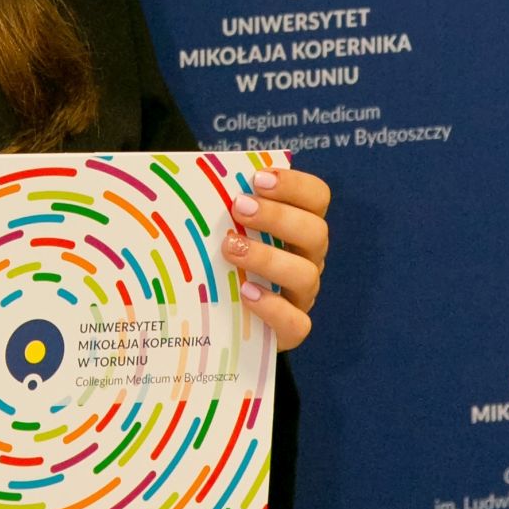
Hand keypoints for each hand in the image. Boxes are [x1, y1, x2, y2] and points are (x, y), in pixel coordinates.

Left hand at [221, 164, 329, 351]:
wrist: (217, 321)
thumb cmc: (220, 261)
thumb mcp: (220, 230)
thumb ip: (218, 207)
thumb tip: (192, 179)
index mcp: (297, 227)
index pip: (317, 198)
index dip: (295, 184)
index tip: (258, 178)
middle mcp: (307, 258)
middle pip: (316, 232)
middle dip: (278, 216)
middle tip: (239, 207)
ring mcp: (301, 296)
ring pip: (305, 274)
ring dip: (267, 257)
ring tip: (230, 248)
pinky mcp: (290, 331)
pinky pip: (297, 323)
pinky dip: (273, 307)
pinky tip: (245, 292)